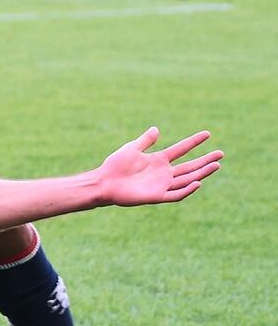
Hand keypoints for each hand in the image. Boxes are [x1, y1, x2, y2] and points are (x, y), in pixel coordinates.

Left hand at [97, 127, 222, 206]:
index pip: (181, 149)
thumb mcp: (131, 148)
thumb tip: (156, 129)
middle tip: (221, 154)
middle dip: (205, 160)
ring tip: (216, 165)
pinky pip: (176, 194)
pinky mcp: (157, 196)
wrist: (104, 182)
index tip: (207, 133)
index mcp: (158, 160)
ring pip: (187, 179)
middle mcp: (163, 173)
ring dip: (202, 173)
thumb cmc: (114, 166)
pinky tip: (198, 182)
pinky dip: (187, 189)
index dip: (194, 142)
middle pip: (190, 166)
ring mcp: (161, 185)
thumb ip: (145, 140)